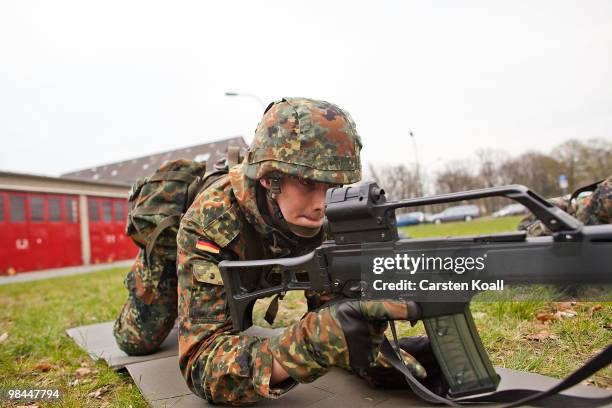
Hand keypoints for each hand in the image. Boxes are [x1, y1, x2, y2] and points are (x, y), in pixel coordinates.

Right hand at [268, 300, 420, 382]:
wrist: (312, 342)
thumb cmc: (328, 319)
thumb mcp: (344, 303)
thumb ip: (366, 303)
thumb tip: (393, 304)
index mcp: (352, 309)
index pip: (381, 308)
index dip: (400, 308)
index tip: (417, 309)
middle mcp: (359, 329)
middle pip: (381, 322)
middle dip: (375, 321)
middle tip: (353, 321)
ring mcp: (362, 347)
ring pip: (380, 337)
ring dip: (372, 334)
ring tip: (350, 335)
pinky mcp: (364, 360)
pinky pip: (387, 360)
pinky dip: (406, 364)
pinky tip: (421, 371)